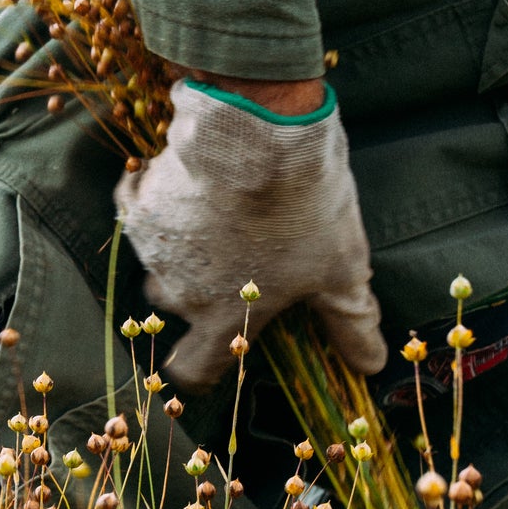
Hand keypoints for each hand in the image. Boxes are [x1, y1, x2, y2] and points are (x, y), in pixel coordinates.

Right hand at [115, 79, 387, 392]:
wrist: (254, 138)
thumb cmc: (302, 212)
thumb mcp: (342, 270)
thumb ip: (351, 323)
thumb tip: (370, 366)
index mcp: (224, 319)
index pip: (192, 369)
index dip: (196, 369)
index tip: (207, 353)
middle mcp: (179, 293)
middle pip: (175, 306)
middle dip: (195, 288)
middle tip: (230, 256)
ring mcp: (151, 248)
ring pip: (158, 257)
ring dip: (179, 243)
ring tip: (215, 211)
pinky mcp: (137, 202)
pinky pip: (139, 207)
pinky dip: (156, 197)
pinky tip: (186, 178)